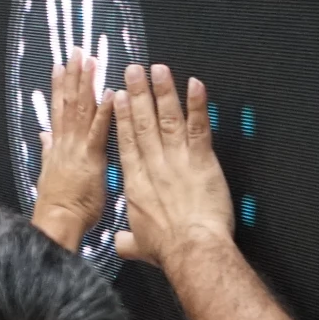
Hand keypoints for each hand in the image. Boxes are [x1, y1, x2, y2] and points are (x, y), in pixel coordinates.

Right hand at [31, 48, 115, 250]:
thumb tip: (44, 137)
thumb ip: (49, 152)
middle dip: (72, 76)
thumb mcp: (51, 175)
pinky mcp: (92, 158)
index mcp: (58, 147)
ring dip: (86, 84)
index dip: (59, 87)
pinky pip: (100, 131)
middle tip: (77, 52)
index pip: (59, 110)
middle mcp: (65, 142)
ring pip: (81, 110)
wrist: (57, 222)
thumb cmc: (59, 207)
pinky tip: (110, 93)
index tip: (60, 66)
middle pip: (69, 103)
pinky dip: (105, 112)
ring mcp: (77, 148)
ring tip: (90, 62)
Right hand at [113, 64, 233, 266]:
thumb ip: (128, 240)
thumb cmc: (168, 249)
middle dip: (137, 94)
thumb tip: (121, 244)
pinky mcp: (202, 161)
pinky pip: (198, 127)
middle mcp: (153, 165)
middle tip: (132, 71)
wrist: (192, 250)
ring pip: (167, 119)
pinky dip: (197, 105)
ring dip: (162, 92)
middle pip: (143, 123)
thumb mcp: (140, 246)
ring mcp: (177, 161)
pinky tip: (195, 85)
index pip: (126, 142)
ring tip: (158, 69)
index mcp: (135, 182)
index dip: (121, 117)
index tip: (117, 98)